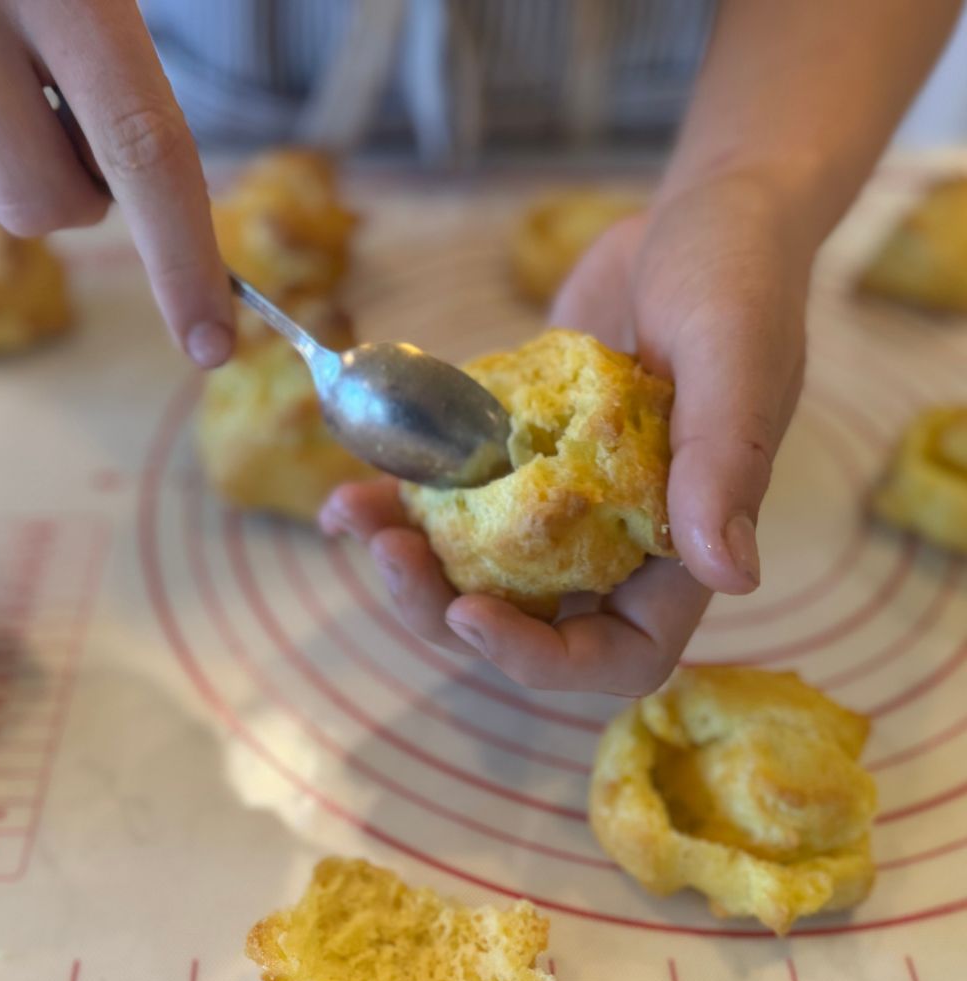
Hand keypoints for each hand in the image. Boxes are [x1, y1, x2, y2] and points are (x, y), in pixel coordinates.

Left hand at [322, 172, 809, 693]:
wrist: (693, 216)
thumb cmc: (737, 282)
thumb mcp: (735, 364)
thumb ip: (725, 467)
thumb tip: (733, 577)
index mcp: (679, 550)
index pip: (620, 653)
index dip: (544, 659)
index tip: (471, 613)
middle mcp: (615, 543)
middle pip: (524, 624)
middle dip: (443, 609)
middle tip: (389, 554)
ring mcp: (557, 505)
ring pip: (474, 574)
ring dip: (407, 564)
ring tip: (351, 519)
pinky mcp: (513, 458)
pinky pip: (453, 504)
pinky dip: (397, 503)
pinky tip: (349, 491)